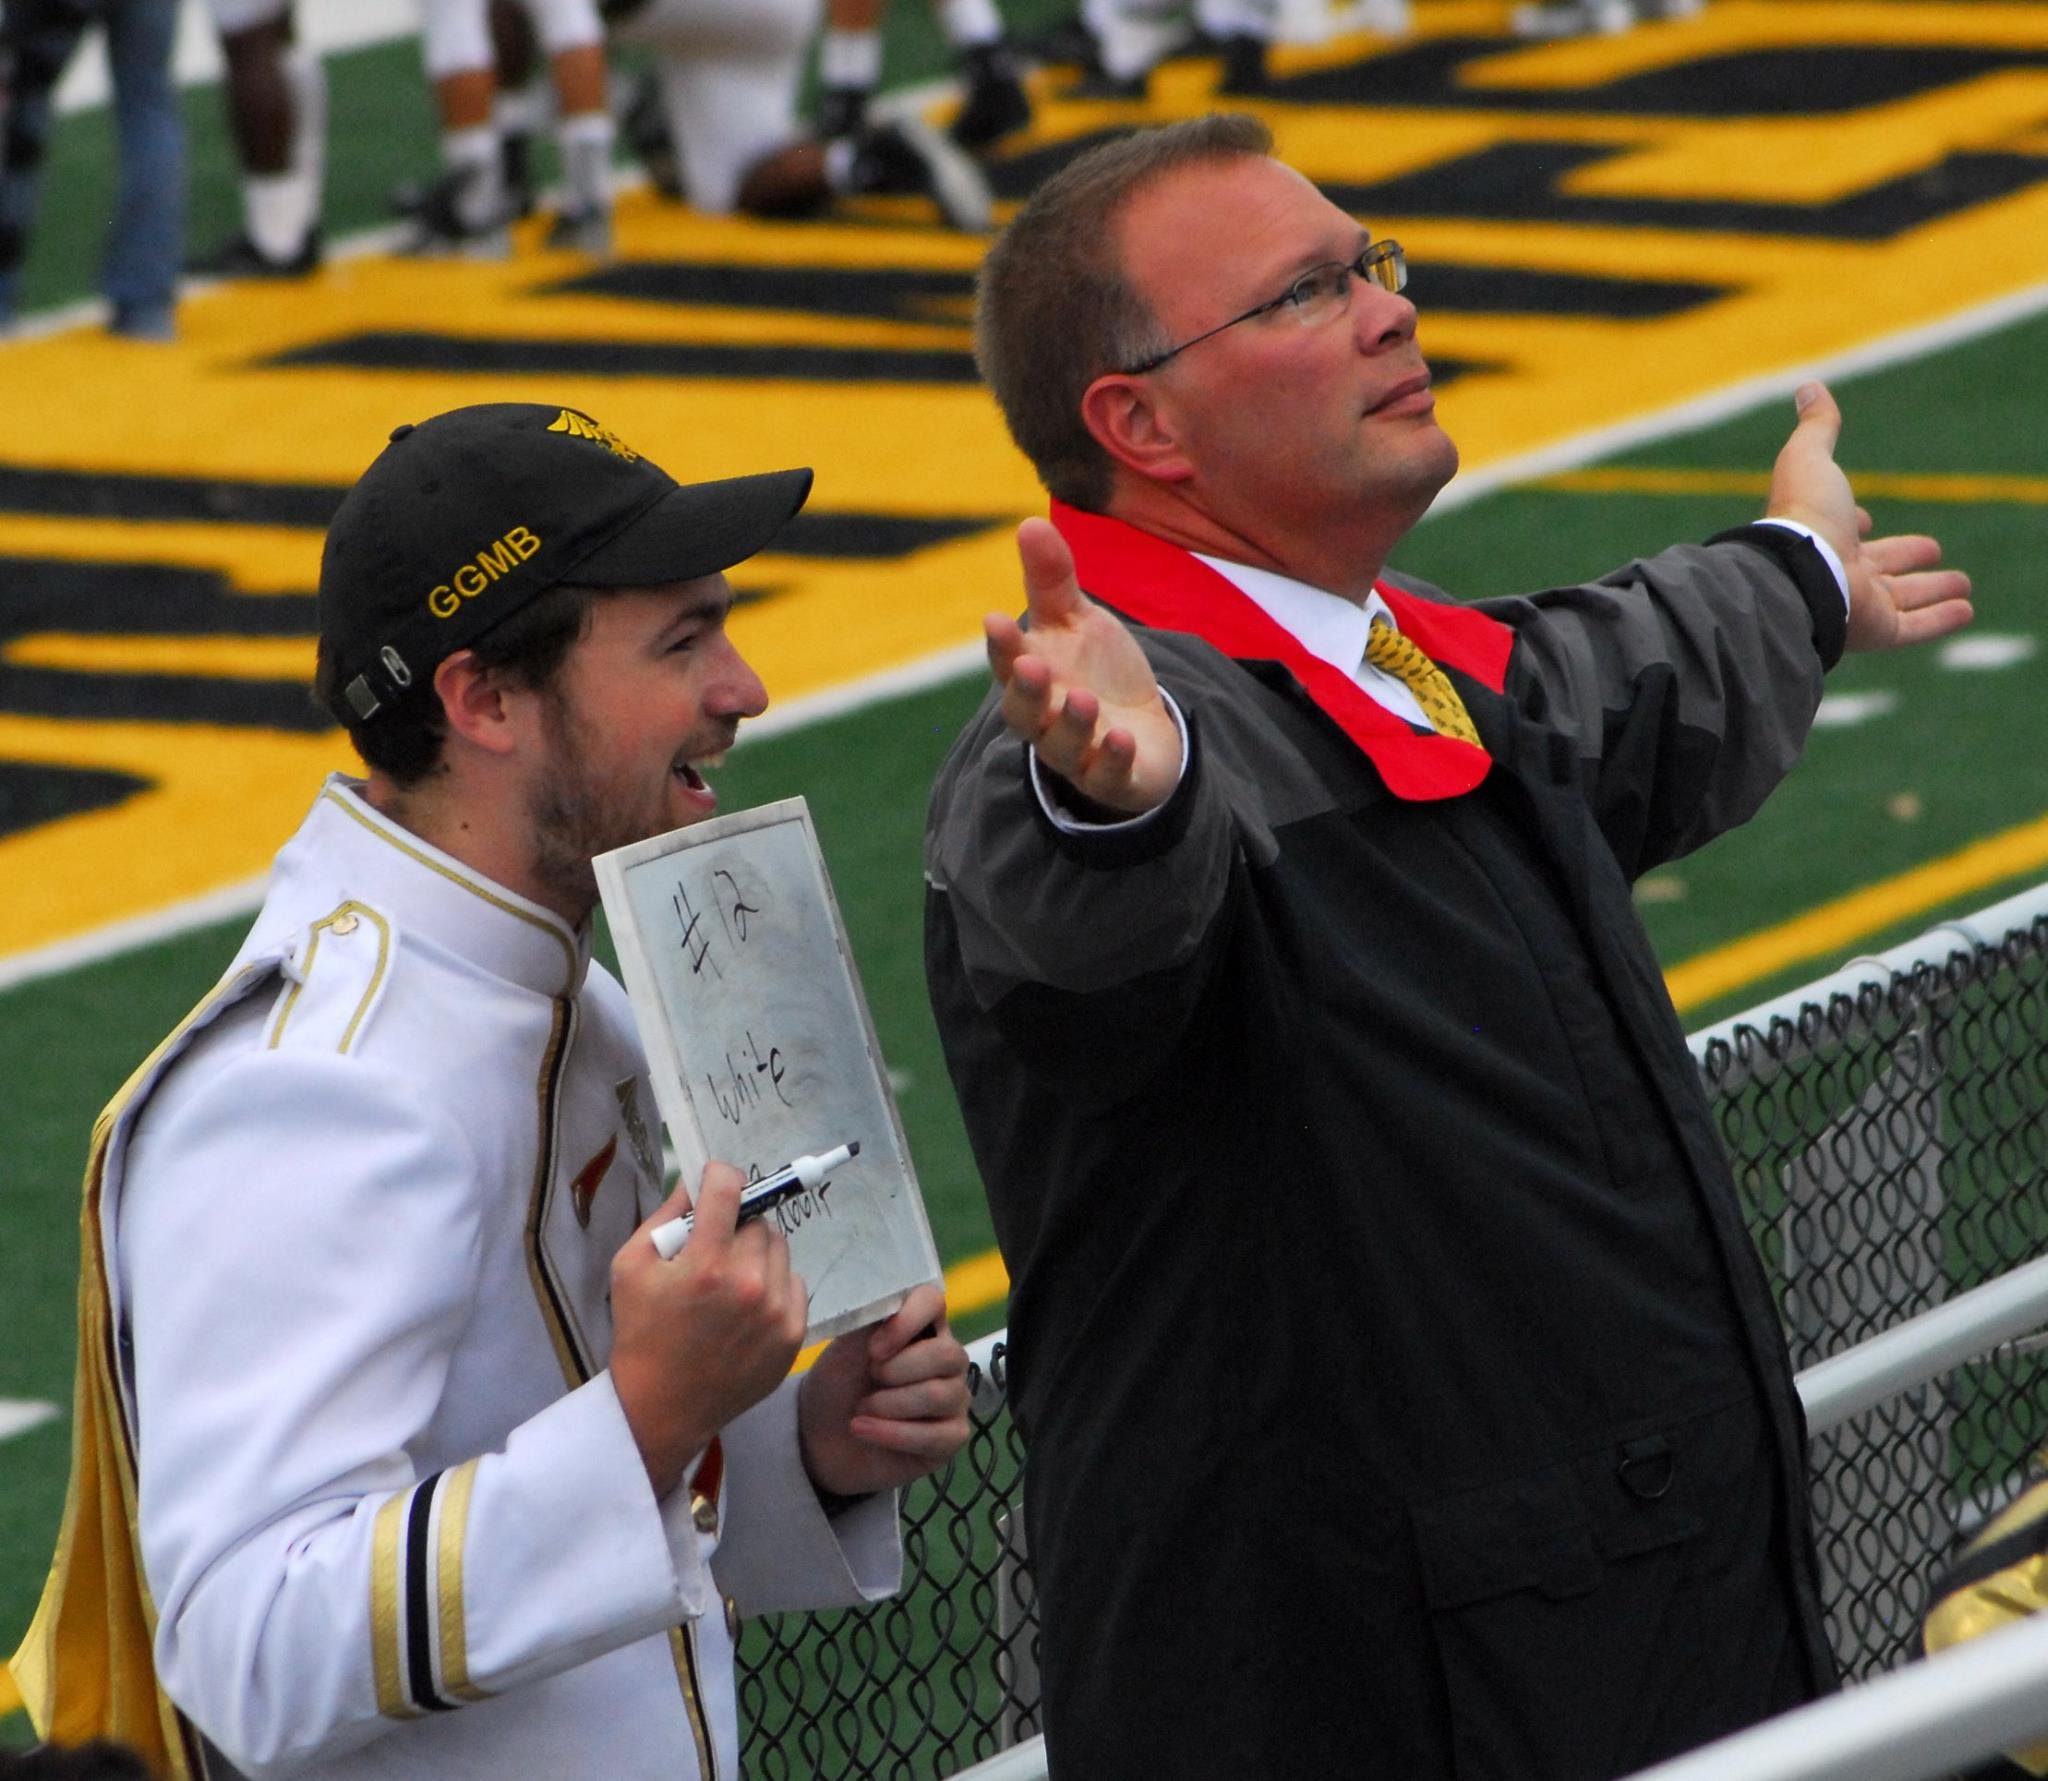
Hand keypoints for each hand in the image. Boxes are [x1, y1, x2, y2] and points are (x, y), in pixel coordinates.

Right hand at [610, 1162, 808, 1498]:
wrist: (663, 1406)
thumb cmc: (641, 1332)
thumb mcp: (630, 1266)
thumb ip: (664, 1216)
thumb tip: (695, 1182)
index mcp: (705, 1264)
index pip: (728, 1188)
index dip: (719, 1175)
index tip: (715, 1179)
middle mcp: (748, 1284)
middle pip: (757, 1221)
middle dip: (735, 1226)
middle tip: (714, 1248)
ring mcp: (776, 1311)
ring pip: (778, 1249)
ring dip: (757, 1253)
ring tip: (730, 1280)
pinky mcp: (793, 1335)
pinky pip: (794, 1284)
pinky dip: (774, 1285)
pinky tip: (747, 1306)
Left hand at [797, 1283, 970, 1501]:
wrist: (822, 1435)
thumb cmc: (839, 1383)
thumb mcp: (845, 1346)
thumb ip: (869, 1318)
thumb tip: (885, 1300)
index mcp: (922, 1325)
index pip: (933, 1302)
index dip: (908, 1321)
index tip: (873, 1348)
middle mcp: (946, 1359)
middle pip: (947, 1354)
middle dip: (898, 1370)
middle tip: (868, 1379)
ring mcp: (954, 1398)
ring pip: (939, 1395)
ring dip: (890, 1404)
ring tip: (860, 1409)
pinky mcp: (952, 1437)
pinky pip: (936, 1436)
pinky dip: (892, 1434)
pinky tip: (864, 1430)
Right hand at [986, 518, 1182, 813]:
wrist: (1143, 731)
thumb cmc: (1097, 674)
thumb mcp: (1077, 622)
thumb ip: (1052, 582)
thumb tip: (1028, 523)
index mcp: (1034, 678)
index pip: (1008, 664)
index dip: (1002, 646)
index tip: (995, 619)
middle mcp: (1047, 721)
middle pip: (1024, 713)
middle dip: (1026, 691)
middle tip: (1031, 665)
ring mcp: (1080, 754)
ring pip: (1063, 746)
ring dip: (1071, 723)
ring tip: (1082, 699)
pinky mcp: (1115, 780)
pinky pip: (1109, 776)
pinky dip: (1112, 760)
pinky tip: (1120, 738)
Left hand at [1767, 381, 1973, 653]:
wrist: (1797, 573)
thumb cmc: (1803, 516)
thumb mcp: (1810, 458)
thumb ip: (1817, 427)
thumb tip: (1808, 387)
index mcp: (1822, 534)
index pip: (1844, 530)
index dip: (1855, 524)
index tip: (1866, 519)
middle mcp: (1839, 571)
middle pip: (1880, 565)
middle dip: (1904, 557)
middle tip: (1932, 550)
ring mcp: (1858, 603)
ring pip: (1903, 597)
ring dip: (1932, 590)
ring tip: (1963, 584)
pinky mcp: (1875, 630)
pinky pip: (1914, 627)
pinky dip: (1941, 618)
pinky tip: (1966, 609)